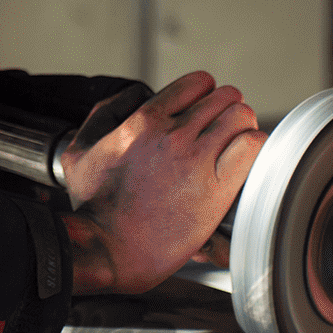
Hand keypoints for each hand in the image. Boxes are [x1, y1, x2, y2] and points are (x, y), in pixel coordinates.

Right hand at [58, 71, 264, 295]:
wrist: (109, 249)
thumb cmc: (92, 207)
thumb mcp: (78, 151)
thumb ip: (103, 115)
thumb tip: (130, 99)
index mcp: (144, 121)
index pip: (199, 83)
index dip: (204, 95)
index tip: (203, 112)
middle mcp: (174, 134)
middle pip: (226, 97)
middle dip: (226, 110)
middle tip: (221, 131)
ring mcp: (197, 160)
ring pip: (242, 116)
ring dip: (241, 127)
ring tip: (234, 145)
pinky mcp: (216, 190)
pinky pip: (252, 146)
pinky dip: (253, 147)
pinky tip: (242, 160)